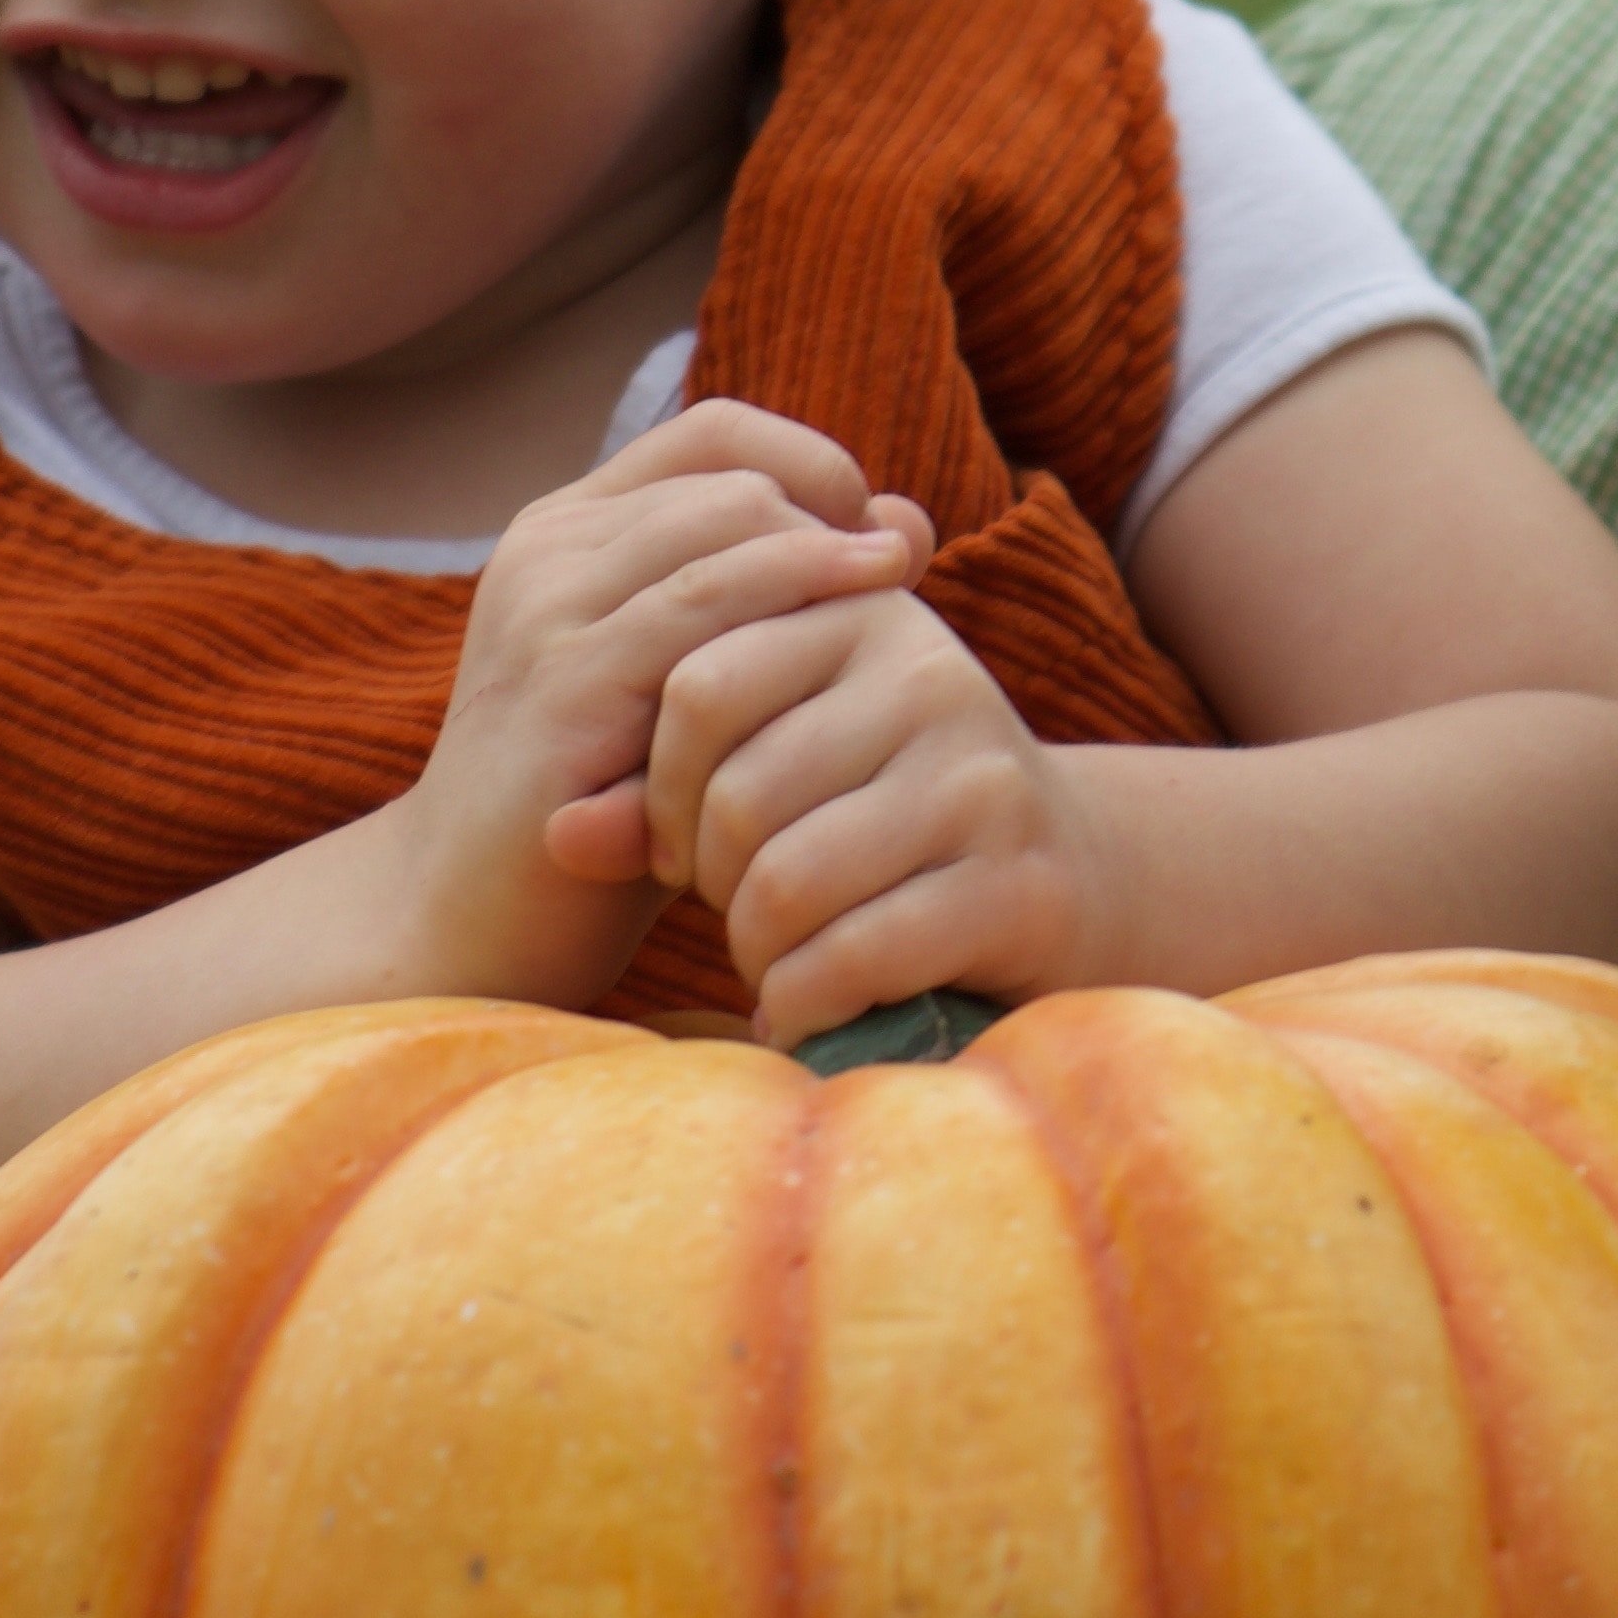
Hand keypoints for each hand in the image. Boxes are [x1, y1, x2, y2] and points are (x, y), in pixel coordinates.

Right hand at [402, 405, 932, 988]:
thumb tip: (908, 523)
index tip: (872, 539)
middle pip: (732, 480)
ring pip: (726, 525)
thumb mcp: (694, 682)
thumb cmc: (606, 804)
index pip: (714, 435)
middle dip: (830, 523)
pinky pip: (704, 615)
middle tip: (895, 581)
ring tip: (896, 597)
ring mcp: (549, 613)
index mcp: (568, 532)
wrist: (469, 920)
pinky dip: (790, 614)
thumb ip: (776, 598)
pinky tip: (849, 655)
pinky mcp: (565, 687)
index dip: (811, 464)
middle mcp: (549, 552)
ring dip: (823, 560)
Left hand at [645, 578, 1095, 1044]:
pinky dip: (803, 1002)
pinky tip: (806, 1006)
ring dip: (756, 951)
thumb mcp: (773, 769)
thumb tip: (558, 835)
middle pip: (738, 796)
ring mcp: (982, 779)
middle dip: (711, 883)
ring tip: (773, 960)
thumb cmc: (873, 823)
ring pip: (788, 882)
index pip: (698, 684)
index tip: (679, 843)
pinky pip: (852, 954)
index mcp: (860, 611)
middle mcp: (931, 674)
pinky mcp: (1017, 883)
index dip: (659, 787)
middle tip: (737, 912)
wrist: (1059, 885)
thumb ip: (659, 787)